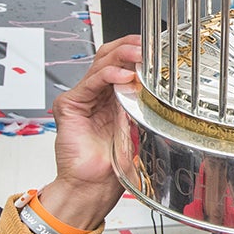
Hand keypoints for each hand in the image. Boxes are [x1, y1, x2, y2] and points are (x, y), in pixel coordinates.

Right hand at [37, 36, 140, 228]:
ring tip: (140, 56)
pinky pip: (90, 82)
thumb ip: (144, 102)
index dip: (137, 50)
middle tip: (149, 46)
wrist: (93, 187)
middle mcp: (96, 94)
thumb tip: (163, 82)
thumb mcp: (138, 125)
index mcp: (113, 97)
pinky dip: (108, 74)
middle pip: (109, 55)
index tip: (157, 46)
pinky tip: (124, 75)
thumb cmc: (114, 165)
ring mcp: (82, 97)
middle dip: (130, 46)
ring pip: (101, 63)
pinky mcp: (70, 105)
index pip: (122, 62)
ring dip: (123, 56)